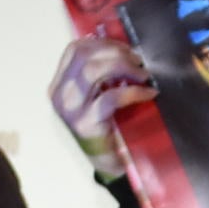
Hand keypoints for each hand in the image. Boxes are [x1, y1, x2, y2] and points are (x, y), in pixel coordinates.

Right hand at [49, 37, 154, 178]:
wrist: (107, 164)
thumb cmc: (106, 127)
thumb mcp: (97, 95)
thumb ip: (101, 74)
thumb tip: (124, 49)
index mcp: (59, 84)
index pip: (74, 49)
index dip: (102, 43)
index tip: (126, 49)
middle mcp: (59, 94)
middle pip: (84, 55)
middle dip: (116, 52)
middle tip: (139, 61)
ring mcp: (70, 109)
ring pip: (93, 71)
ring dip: (123, 67)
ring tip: (143, 74)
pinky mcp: (85, 123)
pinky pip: (111, 97)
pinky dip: (133, 91)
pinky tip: (149, 93)